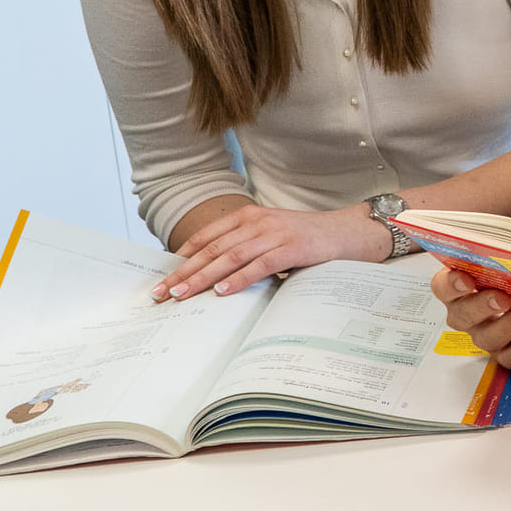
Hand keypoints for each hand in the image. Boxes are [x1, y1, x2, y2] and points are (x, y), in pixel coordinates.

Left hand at [152, 204, 385, 300]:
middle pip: (213, 249)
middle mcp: (259, 221)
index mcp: (250, 216)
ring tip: (182, 294)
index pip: (208, 236)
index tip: (163, 276)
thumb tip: (214, 275)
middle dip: (184, 271)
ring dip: (203, 277)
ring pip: (230, 257)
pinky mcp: (292, 248)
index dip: (183, 257)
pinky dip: (239, 278)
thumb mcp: (272, 236)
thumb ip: (247, 247)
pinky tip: (222, 290)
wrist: (348, 232)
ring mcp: (275, 233)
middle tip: (162, 292)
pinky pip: (259, 265)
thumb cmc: (309, 239)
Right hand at [430, 268, 510, 368]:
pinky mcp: (506, 353)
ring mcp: (485, 336)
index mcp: (461, 288)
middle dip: (481, 307)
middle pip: (463, 316)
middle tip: (501, 299)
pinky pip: (510, 357)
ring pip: (487, 338)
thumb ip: (510, 250)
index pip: (442, 286)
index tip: (465, 279)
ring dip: (506, 326)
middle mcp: (467, 315)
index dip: (450, 284)